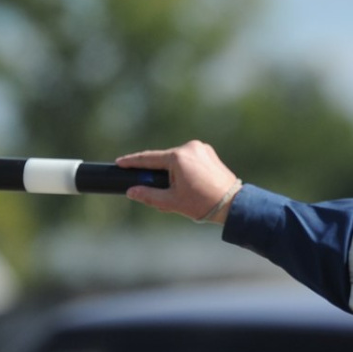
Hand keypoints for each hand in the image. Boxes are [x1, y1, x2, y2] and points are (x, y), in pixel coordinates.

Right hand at [116, 140, 240, 223]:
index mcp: (179, 157)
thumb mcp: (171, 202)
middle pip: (164, 160)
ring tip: (180, 193)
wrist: (232, 204)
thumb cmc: (202, 203)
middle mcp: (190, 147)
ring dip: (172, 173)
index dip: (132, 161)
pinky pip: (190, 159)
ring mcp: (201, 148)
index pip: (149, 158)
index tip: (119, 162)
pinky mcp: (209, 153)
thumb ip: (148, 195)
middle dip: (157, 174)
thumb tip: (131, 192)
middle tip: (156, 190)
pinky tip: (189, 185)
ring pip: (177, 160)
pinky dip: (184, 170)